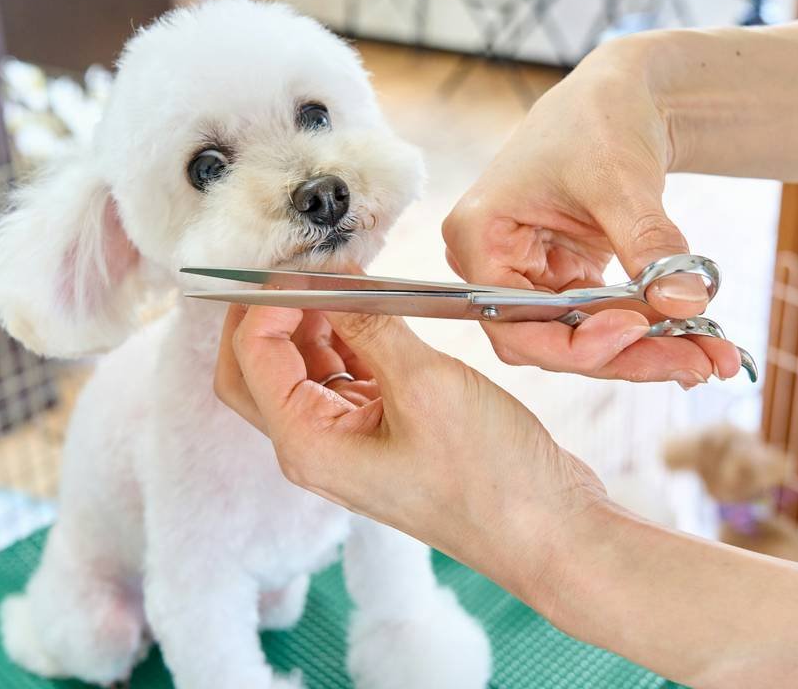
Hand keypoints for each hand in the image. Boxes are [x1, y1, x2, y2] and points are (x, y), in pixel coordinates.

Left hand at [214, 303, 606, 580]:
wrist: (545, 531)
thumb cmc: (490, 478)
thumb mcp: (425, 385)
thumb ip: (369, 326)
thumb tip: (330, 279)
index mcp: (307, 444)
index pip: (252, 356)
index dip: (267, 302)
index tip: (306, 266)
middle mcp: (314, 448)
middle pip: (256, 368)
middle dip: (271, 313)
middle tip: (304, 269)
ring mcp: (345, 443)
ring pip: (300, 369)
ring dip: (313, 322)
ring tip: (351, 282)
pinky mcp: (378, 435)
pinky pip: (343, 378)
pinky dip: (350, 340)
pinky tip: (376, 312)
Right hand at [442, 43, 741, 385]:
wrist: (622, 96)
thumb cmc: (600, 118)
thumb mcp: (622, 180)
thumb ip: (649, 244)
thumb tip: (686, 304)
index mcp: (478, 236)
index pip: (512, 322)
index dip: (573, 341)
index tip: (638, 330)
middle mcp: (492, 265)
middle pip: (550, 340)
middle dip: (626, 355)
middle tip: (698, 362)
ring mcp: (527, 276)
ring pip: (581, 340)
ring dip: (646, 353)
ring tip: (712, 356)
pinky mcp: (562, 281)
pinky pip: (601, 323)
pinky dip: (648, 334)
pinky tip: (697, 343)